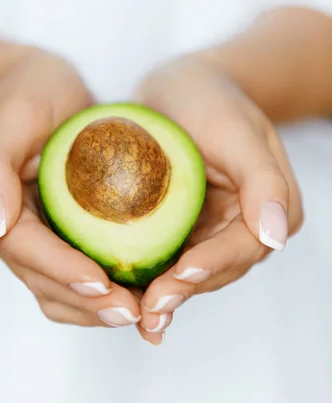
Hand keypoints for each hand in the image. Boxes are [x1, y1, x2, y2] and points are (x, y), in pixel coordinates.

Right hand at [0, 49, 140, 328]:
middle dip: (86, 299)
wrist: (42, 83)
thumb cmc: (29, 89)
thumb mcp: (13, 114)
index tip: (103, 284)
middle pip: (40, 276)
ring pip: (54, 286)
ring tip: (139, 311)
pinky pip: (68, 272)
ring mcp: (24, 232)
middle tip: (134, 311)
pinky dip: (96, 289)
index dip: (61, 269)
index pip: (22, 246)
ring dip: (93, 305)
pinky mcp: (49, 231)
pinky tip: (132, 291)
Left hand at [133, 54, 302, 342]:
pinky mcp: (185, 226)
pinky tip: (126, 297)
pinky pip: (169, 257)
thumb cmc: (209, 98)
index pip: (242, 247)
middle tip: (148, 315)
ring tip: (134, 317)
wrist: (180, 85)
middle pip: (217, 269)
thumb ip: (263, 181)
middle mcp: (247, 224)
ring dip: (165, 295)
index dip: (208, 268)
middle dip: (182, 292)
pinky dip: (151, 277)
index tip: (174, 280)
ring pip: (191, 272)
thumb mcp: (237, 131)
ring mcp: (215, 228)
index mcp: (272, 206)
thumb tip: (276, 235)